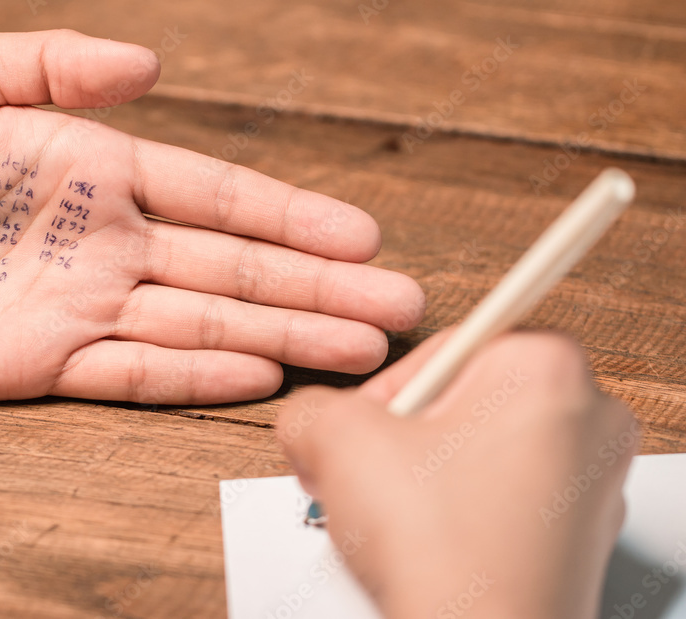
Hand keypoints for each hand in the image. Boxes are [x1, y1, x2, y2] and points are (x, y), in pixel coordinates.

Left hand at [0, 29, 426, 402]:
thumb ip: (56, 63)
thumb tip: (151, 64)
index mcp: (97, 170)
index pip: (218, 195)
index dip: (293, 215)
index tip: (361, 234)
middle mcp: (107, 242)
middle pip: (236, 265)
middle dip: (320, 286)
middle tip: (399, 305)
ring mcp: (82, 306)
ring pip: (206, 321)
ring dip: (286, 334)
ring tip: (361, 349)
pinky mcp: (45, 363)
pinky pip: (136, 372)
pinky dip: (199, 375)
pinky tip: (262, 377)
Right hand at [278, 332, 636, 618]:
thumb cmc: (445, 554)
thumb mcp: (339, 444)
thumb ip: (310, 406)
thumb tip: (307, 416)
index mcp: (545, 366)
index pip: (442, 344)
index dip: (386, 389)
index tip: (366, 426)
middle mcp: (587, 416)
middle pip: (462, 398)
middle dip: (402, 435)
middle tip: (374, 472)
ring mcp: (592, 481)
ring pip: (478, 449)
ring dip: (423, 474)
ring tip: (398, 514)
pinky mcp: (578, 533)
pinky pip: (502, 496)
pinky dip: (458, 510)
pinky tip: (428, 540)